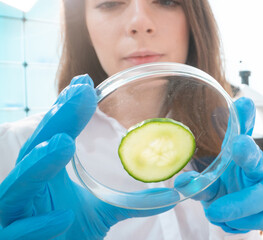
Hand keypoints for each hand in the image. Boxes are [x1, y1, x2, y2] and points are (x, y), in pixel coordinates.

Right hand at [0, 75, 174, 239]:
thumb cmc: (67, 234)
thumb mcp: (103, 212)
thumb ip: (133, 202)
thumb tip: (172, 194)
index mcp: (45, 177)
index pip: (53, 137)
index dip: (67, 112)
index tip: (85, 85)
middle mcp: (26, 190)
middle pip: (35, 150)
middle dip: (56, 121)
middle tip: (80, 94)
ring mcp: (14, 215)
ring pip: (17, 186)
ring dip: (39, 164)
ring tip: (63, 142)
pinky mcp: (13, 239)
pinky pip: (19, 231)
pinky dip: (40, 224)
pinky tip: (64, 216)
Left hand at [176, 97, 262, 232]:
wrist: (234, 213)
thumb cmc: (223, 190)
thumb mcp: (208, 182)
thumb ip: (197, 182)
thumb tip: (183, 183)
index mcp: (240, 156)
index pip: (244, 131)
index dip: (244, 117)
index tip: (242, 103)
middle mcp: (255, 169)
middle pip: (257, 158)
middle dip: (249, 150)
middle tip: (238, 143)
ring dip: (239, 204)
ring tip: (215, 211)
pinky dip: (249, 222)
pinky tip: (231, 223)